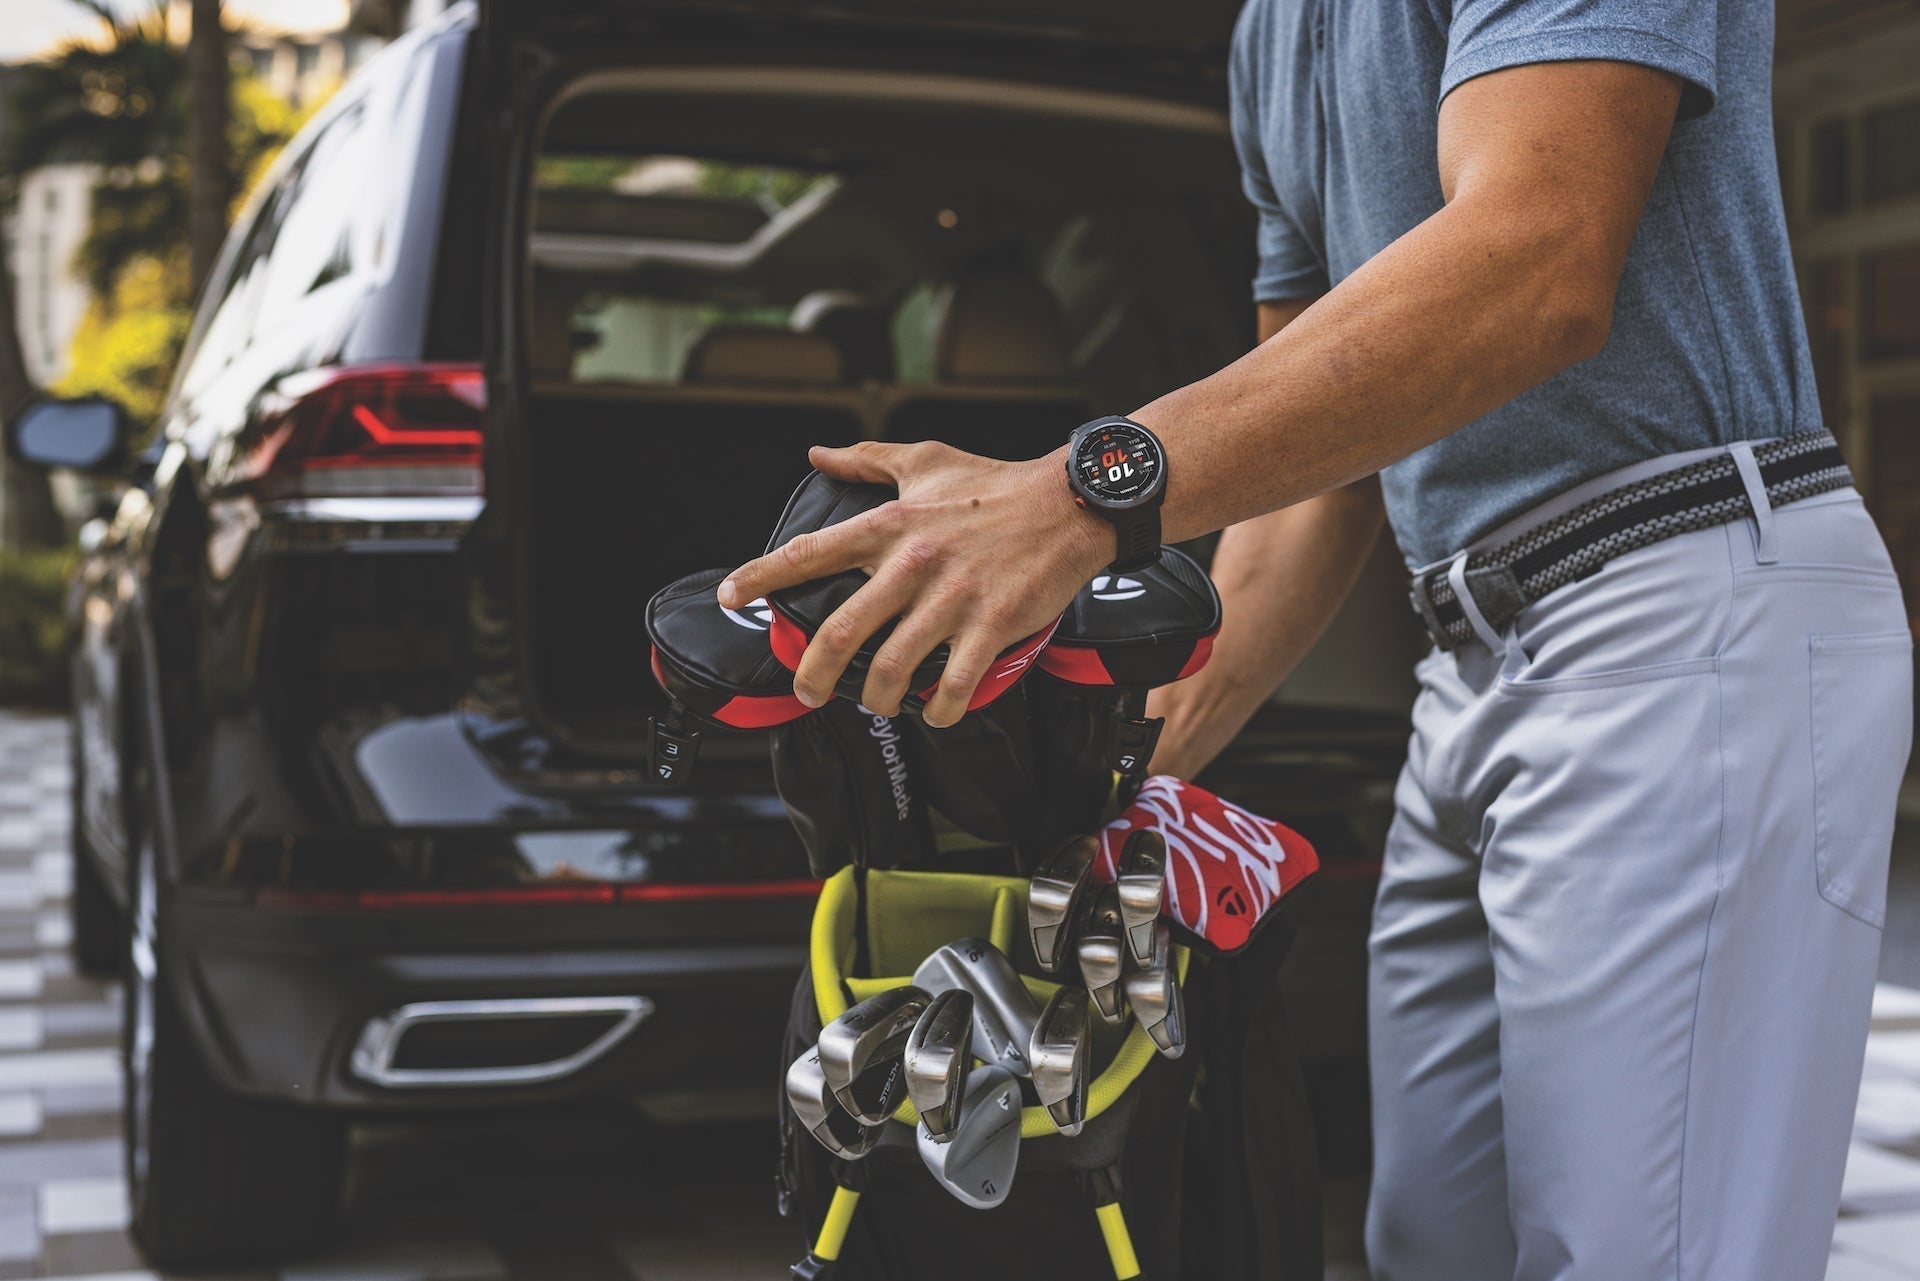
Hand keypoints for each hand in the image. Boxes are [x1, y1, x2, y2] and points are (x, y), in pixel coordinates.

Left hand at [718, 440, 1114, 726]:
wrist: (1070, 504)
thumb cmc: (996, 484)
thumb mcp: (926, 460)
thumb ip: (868, 460)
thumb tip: (819, 456)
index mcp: (890, 524)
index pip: (810, 553)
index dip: (761, 576)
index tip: (732, 597)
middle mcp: (913, 563)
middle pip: (842, 630)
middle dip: (813, 672)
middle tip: (806, 692)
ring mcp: (952, 598)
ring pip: (892, 668)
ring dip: (878, 699)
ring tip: (879, 704)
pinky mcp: (992, 625)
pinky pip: (952, 684)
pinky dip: (939, 710)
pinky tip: (936, 713)